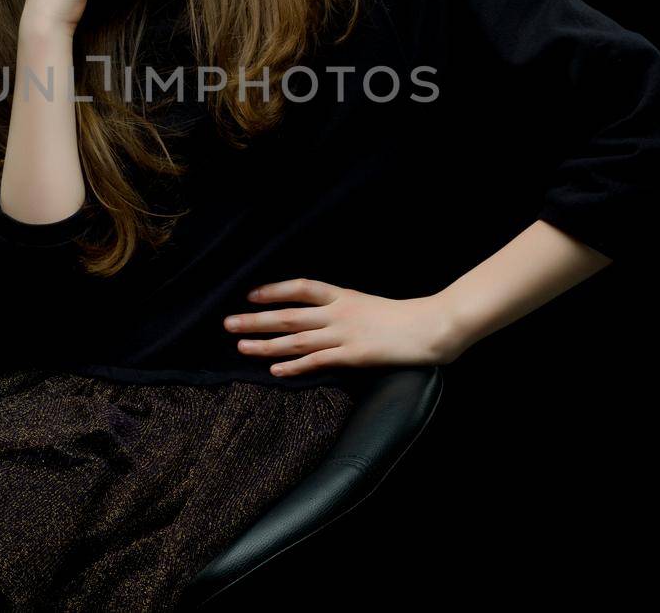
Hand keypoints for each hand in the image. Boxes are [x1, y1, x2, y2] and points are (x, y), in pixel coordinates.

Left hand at [222, 278, 457, 377]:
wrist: (431, 327)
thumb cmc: (403, 317)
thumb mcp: (368, 304)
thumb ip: (343, 308)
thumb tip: (319, 315)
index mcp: (343, 296)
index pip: (300, 288)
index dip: (274, 290)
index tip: (250, 294)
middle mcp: (339, 312)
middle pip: (288, 314)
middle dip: (256, 319)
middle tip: (228, 323)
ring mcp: (345, 334)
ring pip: (296, 339)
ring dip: (266, 343)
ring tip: (241, 347)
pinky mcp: (353, 356)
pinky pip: (317, 361)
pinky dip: (294, 365)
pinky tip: (275, 370)